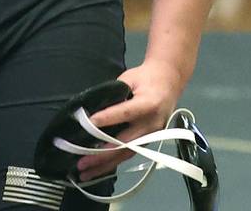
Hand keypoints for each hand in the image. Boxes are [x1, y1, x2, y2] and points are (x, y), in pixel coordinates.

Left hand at [77, 58, 182, 181]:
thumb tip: (93, 109)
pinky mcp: (149, 142)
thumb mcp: (129, 78)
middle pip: (125, 143)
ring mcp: (152, 136)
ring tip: (86, 173)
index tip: (88, 124)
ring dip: (105, 165)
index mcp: (148, 103)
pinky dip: (114, 161)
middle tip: (81, 162)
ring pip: (127, 154)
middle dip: (101, 154)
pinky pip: (130, 154)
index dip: (106, 119)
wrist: (169, 82)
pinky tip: (99, 168)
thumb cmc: (146, 77)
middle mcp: (152, 124)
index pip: (124, 113)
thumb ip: (114, 93)